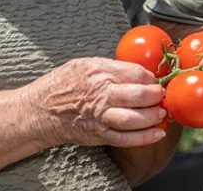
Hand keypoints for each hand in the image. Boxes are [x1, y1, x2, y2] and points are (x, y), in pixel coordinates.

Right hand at [25, 57, 166, 147]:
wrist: (40, 110)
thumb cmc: (62, 84)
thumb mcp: (84, 64)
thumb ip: (111, 66)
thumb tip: (138, 70)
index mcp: (98, 72)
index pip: (135, 73)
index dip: (151, 77)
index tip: (155, 80)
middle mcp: (100, 94)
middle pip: (138, 95)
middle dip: (156, 95)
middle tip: (162, 95)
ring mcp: (99, 116)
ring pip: (133, 118)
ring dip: (152, 116)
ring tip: (161, 113)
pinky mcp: (98, 134)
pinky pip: (125, 138)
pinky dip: (144, 137)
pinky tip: (157, 133)